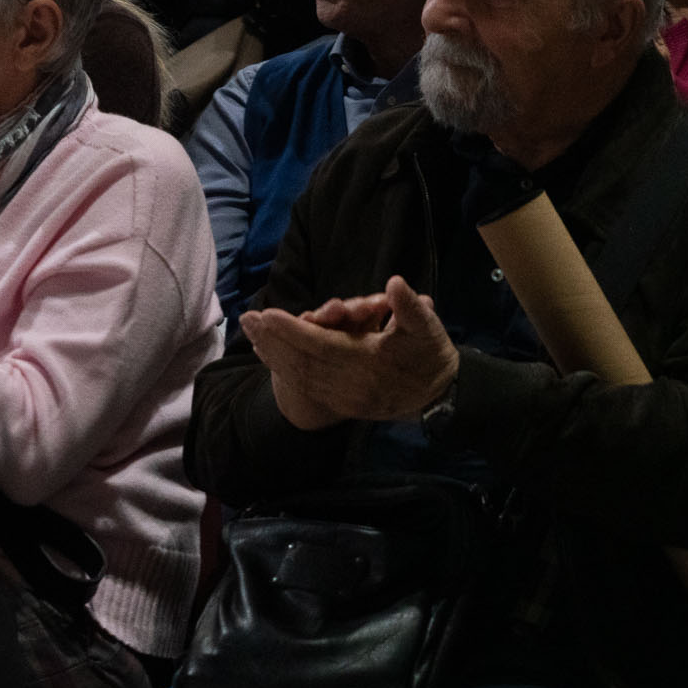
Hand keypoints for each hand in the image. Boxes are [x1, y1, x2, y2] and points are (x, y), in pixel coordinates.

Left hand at [240, 276, 459, 431]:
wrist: (441, 397)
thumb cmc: (431, 355)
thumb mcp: (428, 328)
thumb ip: (410, 307)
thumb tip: (395, 283)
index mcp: (369, 363)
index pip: (322, 345)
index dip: (293, 331)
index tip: (267, 314)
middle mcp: (351, 384)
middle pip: (302, 362)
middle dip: (273, 340)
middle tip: (247, 319)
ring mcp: (344, 398)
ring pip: (300, 375)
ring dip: (273, 354)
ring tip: (251, 333)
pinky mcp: (341, 404)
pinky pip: (305, 386)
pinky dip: (283, 370)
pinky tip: (268, 355)